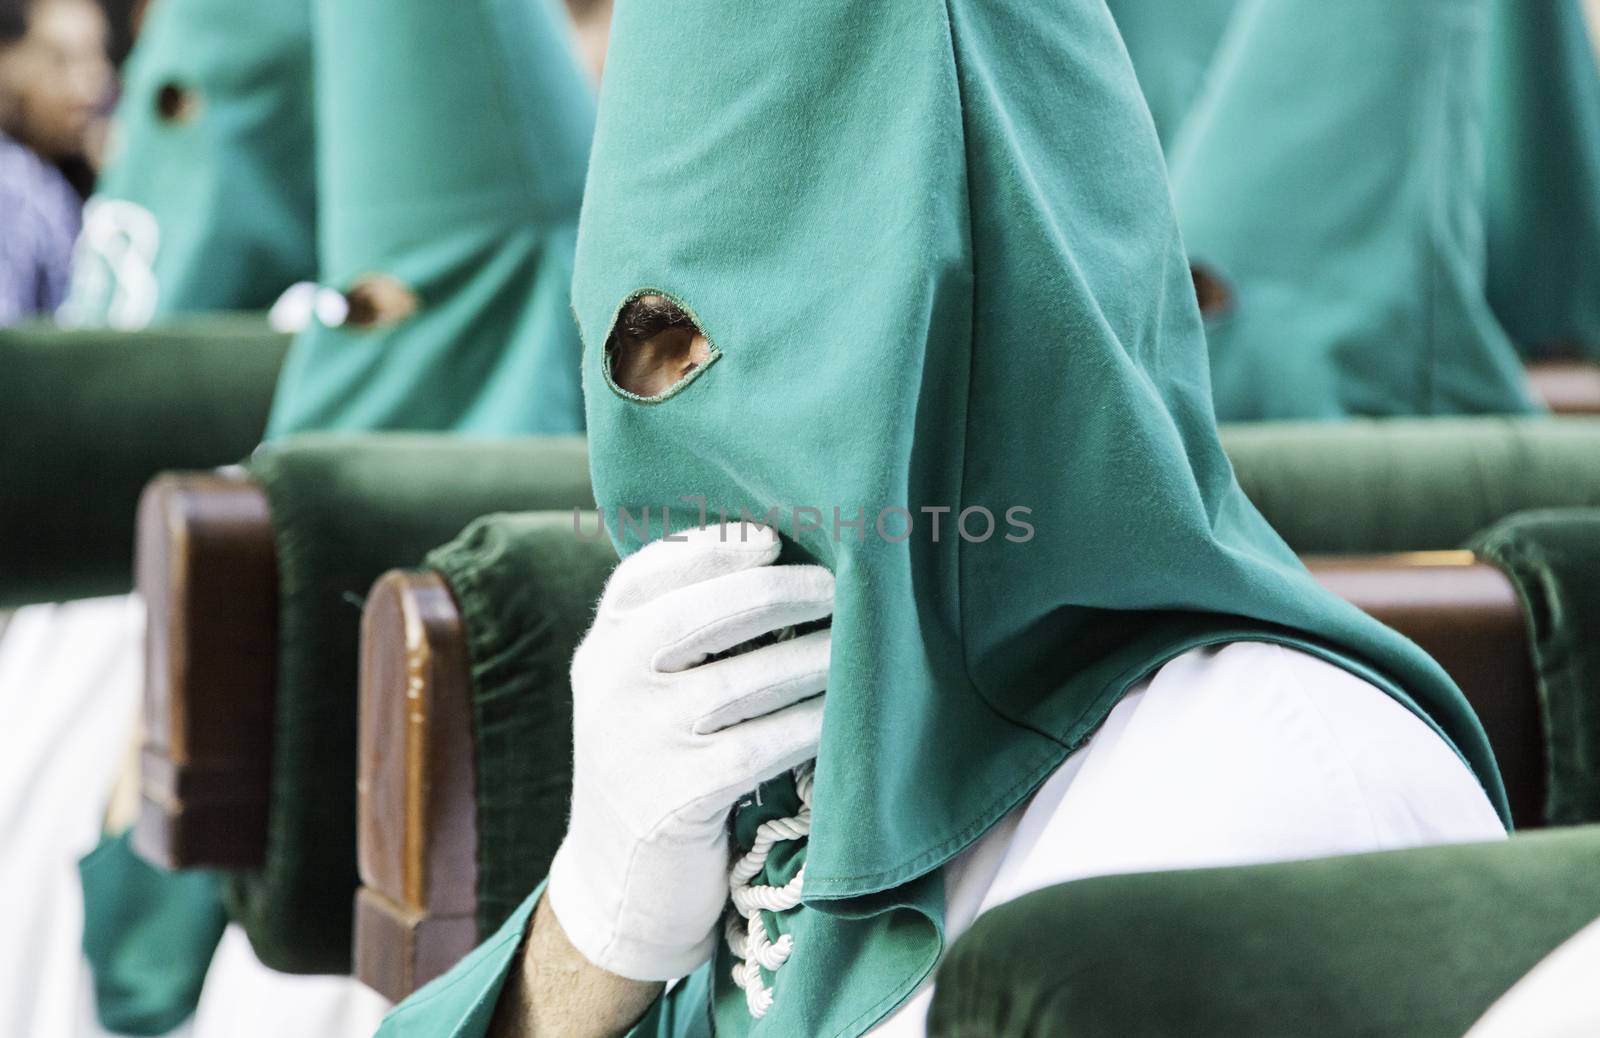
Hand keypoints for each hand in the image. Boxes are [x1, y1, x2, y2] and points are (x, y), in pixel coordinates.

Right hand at [545, 523, 830, 980]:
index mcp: (603, 645)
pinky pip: (763, 743)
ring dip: (814, 657)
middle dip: (780, 591)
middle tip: (838, 586)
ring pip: (744, 679)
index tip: (773, 540)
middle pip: (702, 611)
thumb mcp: (640, 687)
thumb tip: (776, 555)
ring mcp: (639, 741)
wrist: (620, 885)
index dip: (714, 546)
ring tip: (860, 644)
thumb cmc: (656, 763)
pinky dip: (812, 722)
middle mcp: (611, 683)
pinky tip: (843, 713)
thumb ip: (680, 628)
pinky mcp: (677, 799)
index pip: (648, 572)